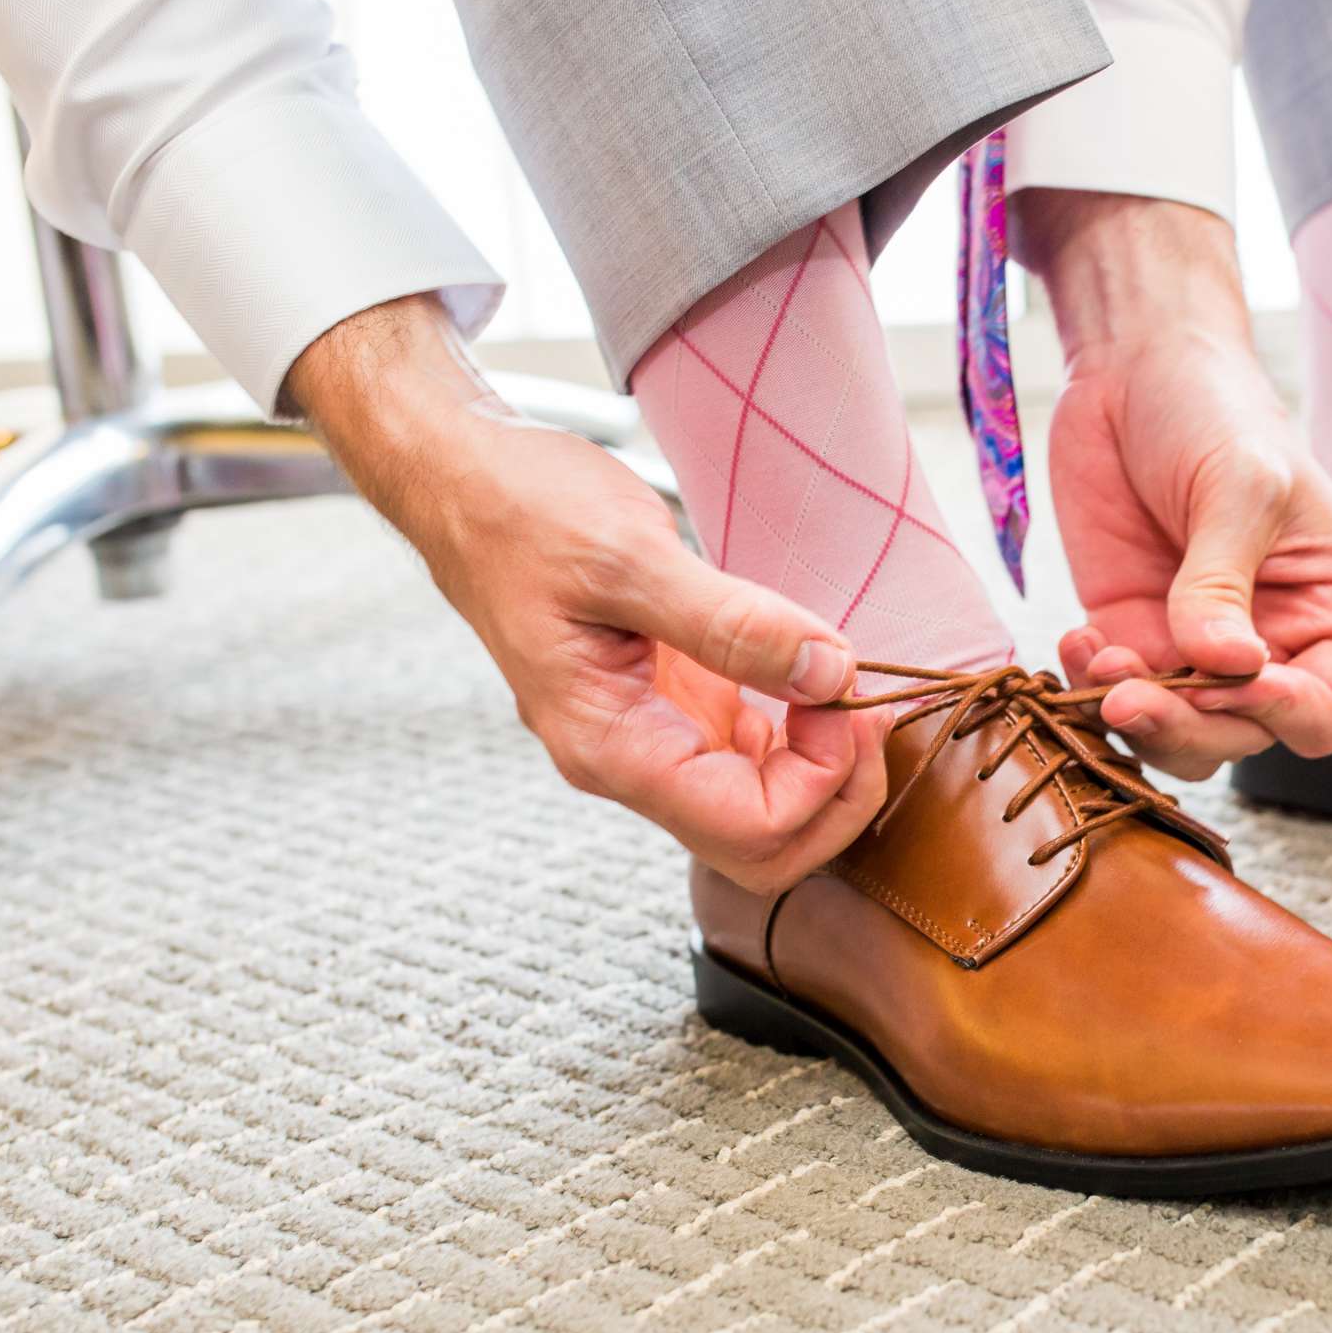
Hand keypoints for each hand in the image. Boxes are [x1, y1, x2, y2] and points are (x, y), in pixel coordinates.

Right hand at [286, 297, 889, 890]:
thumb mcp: (630, 557)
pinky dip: (805, 732)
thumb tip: (831, 672)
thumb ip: (733, 622)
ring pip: (767, 810)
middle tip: (867, 710)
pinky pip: (755, 754)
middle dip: (839, 798)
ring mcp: (655, 739)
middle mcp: (632, 762)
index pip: (749, 830)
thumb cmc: (522, 513)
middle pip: (766, 848)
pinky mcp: (674, 704)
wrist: (464, 484)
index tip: (846, 698)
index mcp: (611, 747)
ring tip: (852, 686)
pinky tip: (821, 674)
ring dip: (829, 767)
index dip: (822, 782)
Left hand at [1015, 192, 1331, 780]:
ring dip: (1138, 718)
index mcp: (1331, 610)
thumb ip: (1225, 580)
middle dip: (1189, 726)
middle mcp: (1271, 641)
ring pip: (1179, 733)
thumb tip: (1228, 667)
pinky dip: (1092, 686)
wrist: (1136, 368)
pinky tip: (1077, 641)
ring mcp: (1196, 644)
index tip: (1232, 677)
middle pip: (1243, 736)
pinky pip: (1115, 696)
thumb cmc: (1216, 411)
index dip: (1282, 712)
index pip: (1325, 708)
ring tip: (1102, 663)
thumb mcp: (1238, 485)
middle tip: (1133, 695)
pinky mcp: (1131, 633)